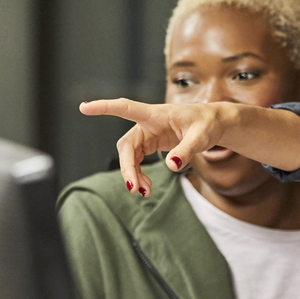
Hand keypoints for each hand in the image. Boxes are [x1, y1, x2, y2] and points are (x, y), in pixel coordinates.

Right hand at [79, 99, 238, 196]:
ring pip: (129, 156)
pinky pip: (137, 161)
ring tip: (144, 191)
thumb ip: (186, 150)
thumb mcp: (201, 137)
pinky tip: (146, 186)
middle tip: (134, 189)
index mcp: (157, 114)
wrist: (215, 125)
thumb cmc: (208, 124)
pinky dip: (139, 174)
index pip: (126, 108)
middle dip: (127, 167)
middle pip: (126, 145)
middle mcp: (148, 123)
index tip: (84, 106)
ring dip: (132, 174)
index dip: (105, 107)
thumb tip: (171, 165)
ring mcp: (148, 134)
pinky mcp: (151, 144)